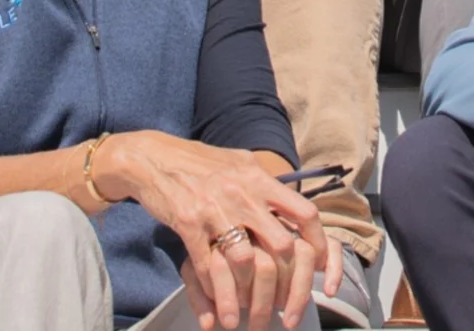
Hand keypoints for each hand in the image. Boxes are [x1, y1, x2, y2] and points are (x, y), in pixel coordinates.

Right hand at [98, 132, 334, 330]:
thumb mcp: (240, 164)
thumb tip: (294, 208)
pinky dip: (215, 291)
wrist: (152, 158)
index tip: (321, 268)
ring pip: (246, 261)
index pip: (304, 213)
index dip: (319, 244)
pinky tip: (216, 307)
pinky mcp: (188, 224)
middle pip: (282, 244)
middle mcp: (243, 193)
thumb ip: (266, 185)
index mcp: (260, 179)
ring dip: (249, 294)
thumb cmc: (200, 163)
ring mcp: (216, 209)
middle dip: (288, 281)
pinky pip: (207, 265)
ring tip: (247, 315)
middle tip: (286, 306)